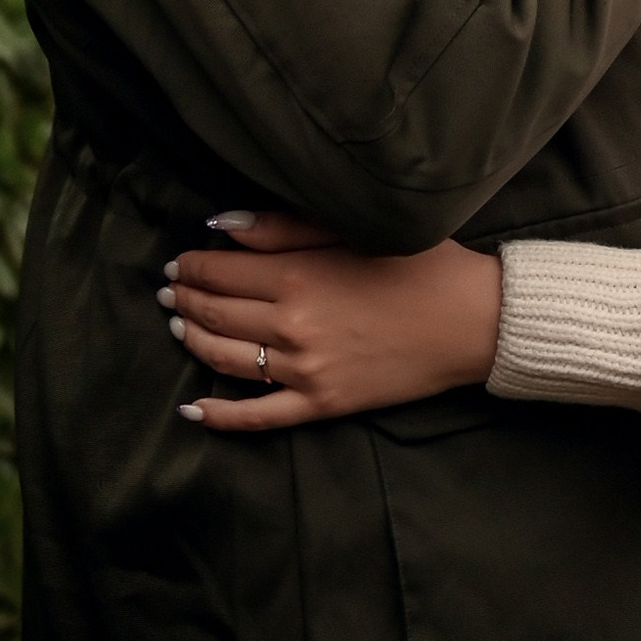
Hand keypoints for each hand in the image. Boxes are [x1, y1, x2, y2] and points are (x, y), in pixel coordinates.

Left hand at [160, 211, 502, 431]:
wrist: (471, 321)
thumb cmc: (420, 264)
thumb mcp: (353, 229)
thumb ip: (283, 226)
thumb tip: (221, 224)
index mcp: (298, 276)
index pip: (220, 271)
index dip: (192, 265)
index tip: (179, 261)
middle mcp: (291, 326)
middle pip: (215, 313)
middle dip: (185, 299)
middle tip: (169, 291)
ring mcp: (304, 371)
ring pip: (224, 359)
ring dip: (192, 340)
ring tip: (177, 326)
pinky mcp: (322, 404)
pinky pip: (258, 417)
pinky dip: (220, 416)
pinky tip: (193, 409)